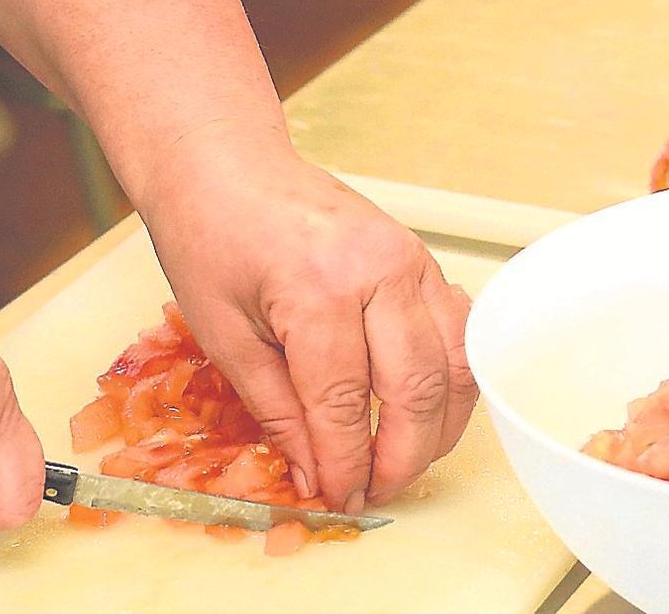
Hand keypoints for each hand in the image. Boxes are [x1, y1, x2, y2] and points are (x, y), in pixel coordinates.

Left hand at [141, 135, 475, 513]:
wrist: (228, 168)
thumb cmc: (211, 238)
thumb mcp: (223, 335)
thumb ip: (276, 409)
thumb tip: (315, 476)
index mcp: (318, 287)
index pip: (345, 403)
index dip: (346, 464)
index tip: (339, 500)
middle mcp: (379, 269)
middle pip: (415, 389)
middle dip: (401, 457)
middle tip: (375, 493)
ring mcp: (410, 260)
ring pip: (454, 364)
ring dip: (438, 427)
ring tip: (404, 463)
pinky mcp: (422, 260)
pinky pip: (457, 332)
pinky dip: (451, 381)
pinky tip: (426, 411)